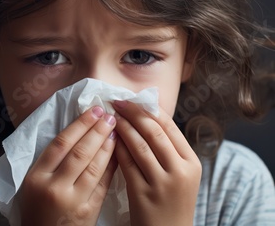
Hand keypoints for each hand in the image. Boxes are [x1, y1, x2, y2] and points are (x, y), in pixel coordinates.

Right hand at [19, 106, 117, 225]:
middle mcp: (54, 187)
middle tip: (109, 115)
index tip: (93, 110)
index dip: (79, 124)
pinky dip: (112, 166)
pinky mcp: (88, 211)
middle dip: (97, 131)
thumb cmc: (37, 208)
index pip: (60, 143)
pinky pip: (103, 184)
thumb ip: (48, 162)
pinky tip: (119, 153)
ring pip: (94, 167)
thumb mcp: (32, 183)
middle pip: (79, 152)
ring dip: (108, 146)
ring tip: (116, 130)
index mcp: (36, 177)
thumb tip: (75, 131)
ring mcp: (73, 200)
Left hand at [113, 101, 201, 225]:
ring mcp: (162, 184)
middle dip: (132, 113)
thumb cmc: (171, 200)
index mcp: (191, 162)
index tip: (131, 99)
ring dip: (122, 128)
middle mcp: (180, 171)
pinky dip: (116, 148)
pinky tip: (108, 139)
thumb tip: (145, 115)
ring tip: (109, 117)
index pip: (169, 126)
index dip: (147, 109)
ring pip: (139, 146)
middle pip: (153, 132)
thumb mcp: (181, 174)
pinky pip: (127, 164)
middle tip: (116, 102)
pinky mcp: (143, 195)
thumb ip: (168, 149)